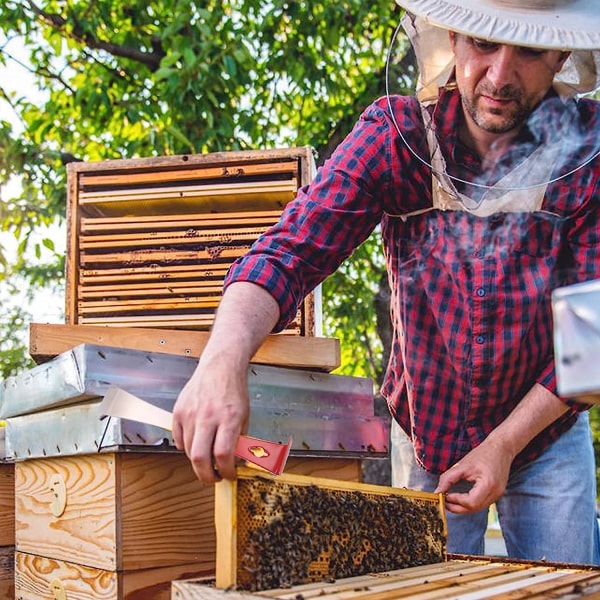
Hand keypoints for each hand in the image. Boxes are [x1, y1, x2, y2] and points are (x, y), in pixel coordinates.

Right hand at [172, 352, 248, 483]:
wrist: (220, 366)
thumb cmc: (234, 390)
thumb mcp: (245, 415)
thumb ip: (239, 440)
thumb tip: (234, 463)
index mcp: (229, 418)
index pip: (223, 454)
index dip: (226, 470)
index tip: (229, 475)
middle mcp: (208, 416)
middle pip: (199, 457)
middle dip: (206, 476)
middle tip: (213, 478)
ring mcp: (190, 413)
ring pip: (188, 450)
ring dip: (198, 459)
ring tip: (208, 455)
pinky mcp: (178, 411)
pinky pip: (178, 439)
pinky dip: (186, 446)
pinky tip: (197, 441)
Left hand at [434, 438, 512, 513]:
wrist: (501, 449)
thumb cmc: (483, 454)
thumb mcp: (462, 465)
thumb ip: (448, 479)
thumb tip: (437, 491)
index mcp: (488, 484)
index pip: (471, 502)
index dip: (456, 501)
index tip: (444, 496)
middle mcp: (496, 493)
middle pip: (474, 508)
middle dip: (457, 507)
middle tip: (444, 502)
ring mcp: (497, 495)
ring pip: (477, 508)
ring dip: (462, 507)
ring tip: (450, 499)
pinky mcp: (496, 495)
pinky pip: (481, 504)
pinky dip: (469, 503)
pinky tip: (460, 498)